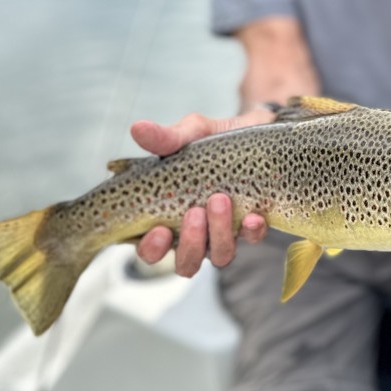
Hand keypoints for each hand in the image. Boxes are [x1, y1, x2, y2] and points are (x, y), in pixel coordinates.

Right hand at [131, 108, 271, 276]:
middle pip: (186, 263)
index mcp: (167, 218)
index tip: (159, 230)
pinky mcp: (252, 225)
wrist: (254, 128)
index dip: (152, 250)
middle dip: (190, 244)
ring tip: (220, 200)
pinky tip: (253, 215)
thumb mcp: (188, 133)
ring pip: (220, 256)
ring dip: (219, 234)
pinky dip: (252, 231)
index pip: (151, 251)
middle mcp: (195, 233)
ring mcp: (224, 233)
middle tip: (194, 212)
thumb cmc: (211, 139)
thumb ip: (165, 138)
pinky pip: (252, 239)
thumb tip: (136, 127)